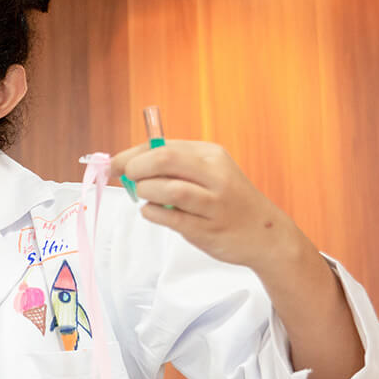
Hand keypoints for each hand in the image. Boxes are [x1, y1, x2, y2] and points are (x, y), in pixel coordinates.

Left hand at [109, 140, 307, 275]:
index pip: (163, 145)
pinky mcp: (208, 228)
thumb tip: (125, 166)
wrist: (265, 233)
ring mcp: (214, 202)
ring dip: (146, 192)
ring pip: (169, 188)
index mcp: (210, 155)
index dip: (131, 154)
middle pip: (164, 158)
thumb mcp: (207, 173)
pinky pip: (171, 218)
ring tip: (145, 197)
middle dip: (136, 168)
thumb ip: (172, 168)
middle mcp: (215, 174)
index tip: (113, 165)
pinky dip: (153, 213)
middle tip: (128, 179)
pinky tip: (152, 212)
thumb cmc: (226, 202)